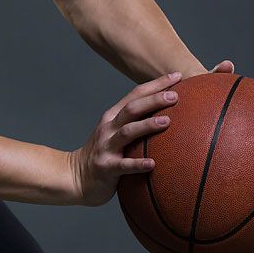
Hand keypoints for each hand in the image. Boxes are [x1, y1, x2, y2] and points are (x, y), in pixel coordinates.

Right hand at [69, 70, 183, 206]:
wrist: (76, 177)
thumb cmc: (104, 153)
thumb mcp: (115, 133)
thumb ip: (136, 122)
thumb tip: (169, 114)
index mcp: (113, 116)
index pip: (136, 94)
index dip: (156, 84)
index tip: (177, 76)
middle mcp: (108, 128)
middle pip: (132, 108)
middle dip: (154, 100)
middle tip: (175, 96)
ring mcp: (106, 147)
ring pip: (128, 132)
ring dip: (147, 125)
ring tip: (167, 121)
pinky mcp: (106, 167)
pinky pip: (124, 165)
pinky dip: (138, 163)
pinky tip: (153, 164)